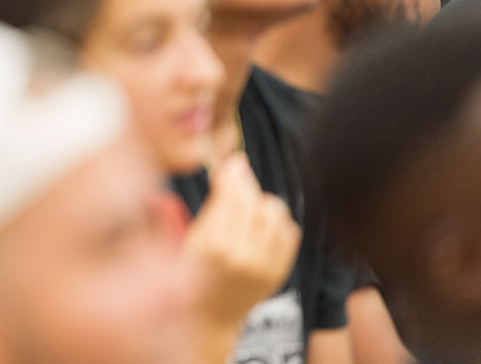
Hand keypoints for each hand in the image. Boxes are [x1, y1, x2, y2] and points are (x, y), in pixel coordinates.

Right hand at [184, 152, 301, 326]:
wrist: (209, 317)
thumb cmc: (193, 274)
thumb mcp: (192, 237)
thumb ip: (213, 203)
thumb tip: (232, 166)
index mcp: (212, 246)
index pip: (231, 197)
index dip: (232, 175)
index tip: (231, 162)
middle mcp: (241, 255)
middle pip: (253, 202)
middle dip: (246, 183)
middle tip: (238, 173)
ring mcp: (264, 265)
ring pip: (274, 213)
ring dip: (261, 202)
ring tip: (248, 205)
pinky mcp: (278, 271)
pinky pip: (289, 231)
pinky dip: (277, 221)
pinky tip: (262, 223)